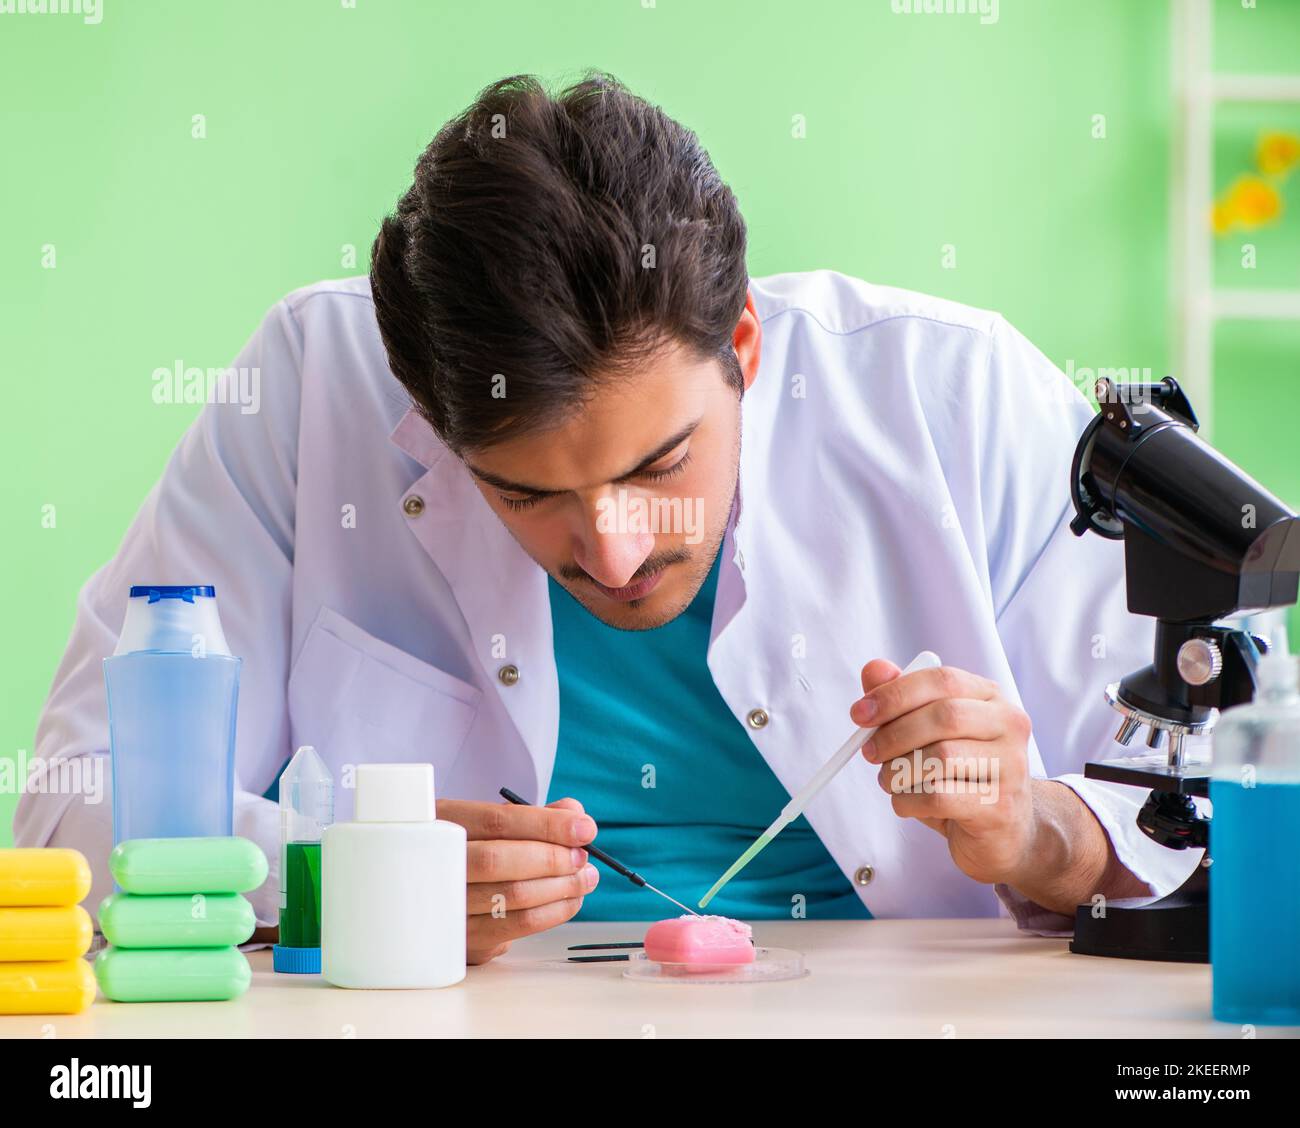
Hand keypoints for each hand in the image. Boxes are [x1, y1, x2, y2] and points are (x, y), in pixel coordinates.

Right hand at [436, 796, 599, 964]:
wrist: (437, 899)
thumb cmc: (477, 854)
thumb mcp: (497, 826)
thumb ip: (536, 815)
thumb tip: (574, 814)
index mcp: (443, 823)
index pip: (498, 820)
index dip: (546, 824)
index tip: (584, 828)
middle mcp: (435, 863)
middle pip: (498, 860)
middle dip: (552, 858)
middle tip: (582, 857)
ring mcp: (445, 904)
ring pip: (510, 896)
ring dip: (560, 887)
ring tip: (584, 878)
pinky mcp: (464, 938)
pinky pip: (516, 926)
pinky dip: (553, 912)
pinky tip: (569, 900)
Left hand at [849, 660, 1034, 885]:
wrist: (1002, 830)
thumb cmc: (958, 774)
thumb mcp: (928, 733)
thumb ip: (901, 699)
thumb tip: (873, 670)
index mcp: (991, 696)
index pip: (943, 680)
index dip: (895, 693)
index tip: (859, 713)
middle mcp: (1009, 725)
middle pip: (944, 717)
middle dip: (894, 734)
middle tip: (868, 751)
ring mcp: (1011, 767)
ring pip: (941, 758)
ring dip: (899, 771)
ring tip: (890, 780)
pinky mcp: (1000, 807)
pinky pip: (939, 797)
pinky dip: (908, 800)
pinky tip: (906, 803)